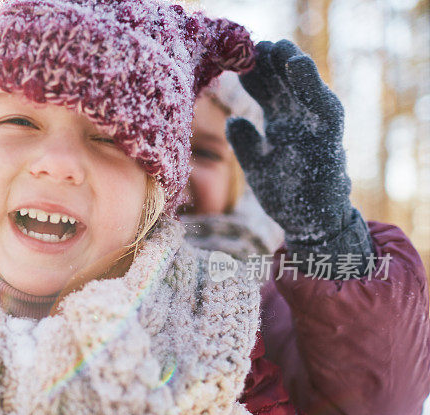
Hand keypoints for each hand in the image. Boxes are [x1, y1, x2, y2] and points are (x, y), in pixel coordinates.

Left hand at [227, 40, 372, 277]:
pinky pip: (323, 105)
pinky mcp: (328, 138)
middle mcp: (299, 122)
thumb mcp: (258, 166)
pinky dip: (311, 84)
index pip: (268, 93)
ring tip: (278, 47)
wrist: (311, 225)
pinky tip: (297, 65)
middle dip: (272, 63)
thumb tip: (232, 120)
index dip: (255, 75)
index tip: (239, 58)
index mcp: (282, 125)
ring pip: (306, 88)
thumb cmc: (286, 194)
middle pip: (285, 84)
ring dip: (293, 65)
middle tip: (255, 43)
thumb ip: (246, 143)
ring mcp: (314, 128)